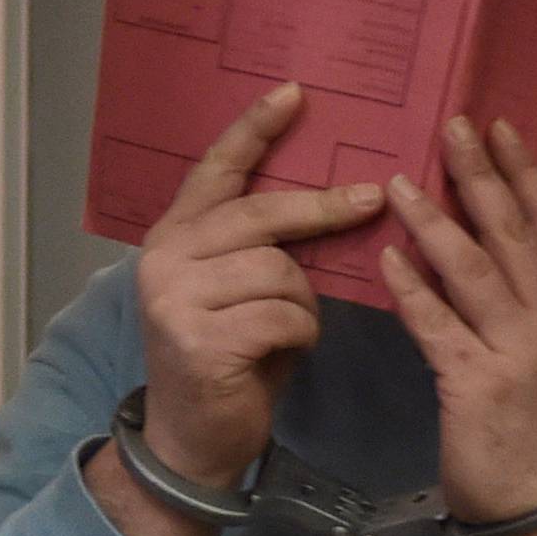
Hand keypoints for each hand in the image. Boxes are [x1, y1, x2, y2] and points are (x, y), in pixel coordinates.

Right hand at [137, 81, 384, 484]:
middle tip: (371, 199)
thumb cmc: (230, 361)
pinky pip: (283, 315)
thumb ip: (262, 247)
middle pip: (260, 214)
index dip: (254, 130)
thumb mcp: (239, 291)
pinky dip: (300, 335)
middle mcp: (164, 257)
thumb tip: (336, 197)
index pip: (216, 169)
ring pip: (280, 270)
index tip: (294, 92)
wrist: (192, 443)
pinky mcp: (199, 339)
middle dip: (322, 209)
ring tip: (292, 331)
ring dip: (305, 304)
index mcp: (173, 235)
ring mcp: (176, 298)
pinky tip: (285, 353)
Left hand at [379, 117, 536, 535]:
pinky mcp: (477, 384)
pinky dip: (414, 288)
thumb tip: (498, 265)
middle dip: (483, 175)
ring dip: (436, 220)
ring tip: (397, 182)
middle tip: (454, 125)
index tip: (503, 129)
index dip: (527, 174)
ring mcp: (517, 351)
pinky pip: (440, 325)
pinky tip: (388, 258)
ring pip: (475, 269)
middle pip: (515, 232)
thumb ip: (531, 314)